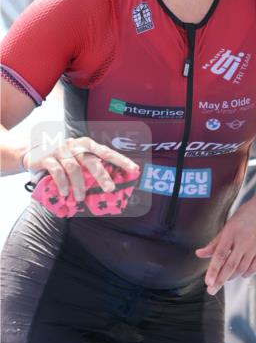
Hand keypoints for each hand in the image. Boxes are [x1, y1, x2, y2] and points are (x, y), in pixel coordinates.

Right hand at [23, 136, 139, 202]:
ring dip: (79, 185)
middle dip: (102, 176)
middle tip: (110, 189)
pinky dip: (63, 184)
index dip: (121, 160)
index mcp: (87, 144)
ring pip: (74, 168)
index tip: (134, 169)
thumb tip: (111, 182)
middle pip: (92, 160)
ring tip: (81, 198)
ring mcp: (60, 150)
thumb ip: (91, 165)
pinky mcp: (47, 157)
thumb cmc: (63, 156)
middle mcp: (75, 145)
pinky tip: (66, 193)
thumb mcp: (78, 157)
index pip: (107, 152)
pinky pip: (57, 171)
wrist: (34, 150)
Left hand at [195, 190, 255, 294]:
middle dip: (220, 280)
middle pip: (230, 266)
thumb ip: (214, 243)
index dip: (214, 270)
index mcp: (231, 233)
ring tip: (224, 278)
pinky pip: (253, 268)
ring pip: (241, 269)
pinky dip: (245, 274)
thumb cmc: (243, 218)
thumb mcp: (227, 227)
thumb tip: (198, 254)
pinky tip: (239, 274)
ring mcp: (255, 247)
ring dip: (231, 277)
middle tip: (211, 290)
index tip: (208, 282)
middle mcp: (244, 241)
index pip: (220, 255)